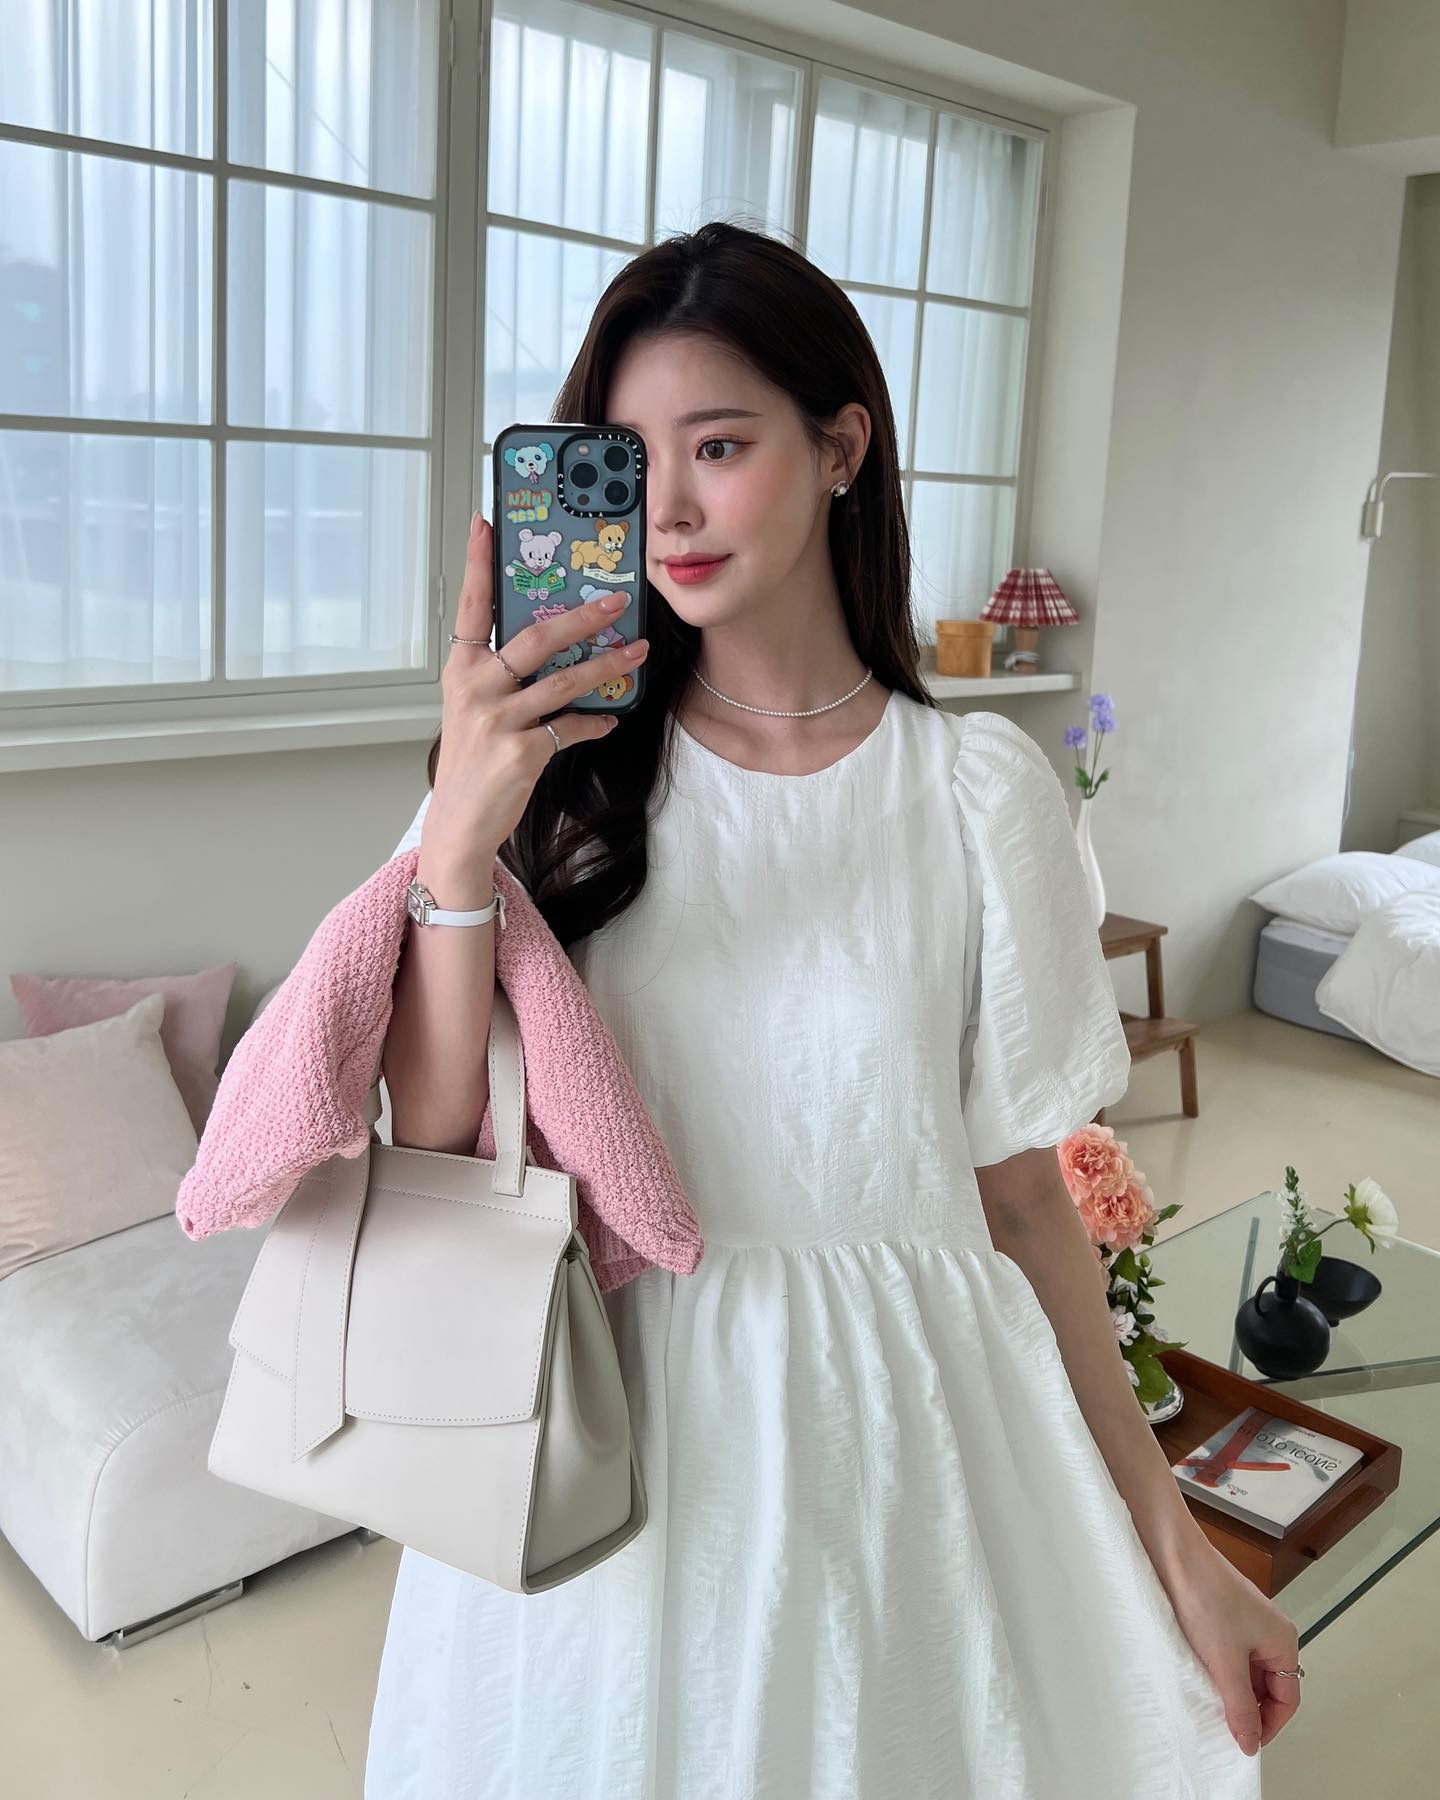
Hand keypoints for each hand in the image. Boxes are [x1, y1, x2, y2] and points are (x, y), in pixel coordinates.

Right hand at [426, 511, 648, 864]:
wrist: (460, 820)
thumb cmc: (473, 758)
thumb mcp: (475, 705)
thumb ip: (504, 673)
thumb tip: (556, 639)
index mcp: (462, 668)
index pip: (471, 606)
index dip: (479, 564)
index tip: (486, 523)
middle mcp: (476, 687)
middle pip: (536, 638)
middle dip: (582, 616)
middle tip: (617, 600)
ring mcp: (498, 720)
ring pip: (564, 682)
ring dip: (606, 665)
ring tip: (637, 652)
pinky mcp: (521, 752)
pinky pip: (571, 727)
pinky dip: (595, 722)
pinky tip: (610, 718)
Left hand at [1162, 1537, 1302, 1756]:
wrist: (1173, 1552)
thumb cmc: (1204, 1599)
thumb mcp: (1225, 1663)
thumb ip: (1240, 1707)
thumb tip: (1251, 1744)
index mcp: (1284, 1641)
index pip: (1287, 1699)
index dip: (1268, 1725)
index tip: (1243, 1743)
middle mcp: (1271, 1631)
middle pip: (1269, 1686)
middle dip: (1249, 1708)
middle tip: (1223, 1727)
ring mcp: (1248, 1621)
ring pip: (1247, 1671)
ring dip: (1232, 1689)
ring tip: (1209, 1703)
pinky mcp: (1225, 1614)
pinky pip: (1230, 1653)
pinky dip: (1219, 1669)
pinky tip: (1200, 1676)